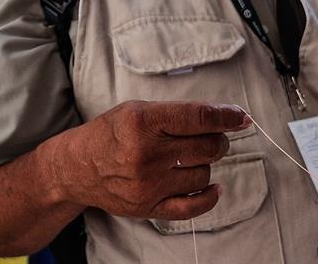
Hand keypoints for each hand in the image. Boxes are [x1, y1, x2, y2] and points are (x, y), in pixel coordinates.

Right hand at [53, 101, 249, 219]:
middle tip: (211, 137)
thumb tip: (226, 117)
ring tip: (189, 158)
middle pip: (208, 147)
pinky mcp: (148, 207)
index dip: (227, 116)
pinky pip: (192, 207)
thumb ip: (180, 113)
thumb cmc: (112, 133)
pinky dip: (209, 197)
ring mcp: (148, 184)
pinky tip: (213, 186)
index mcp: (144, 121)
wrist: (76, 167)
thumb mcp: (140, 109)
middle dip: (218, 140)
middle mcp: (147, 154)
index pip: (200, 118)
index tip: (241, 117)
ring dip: (205, 164)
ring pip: (204, 174)